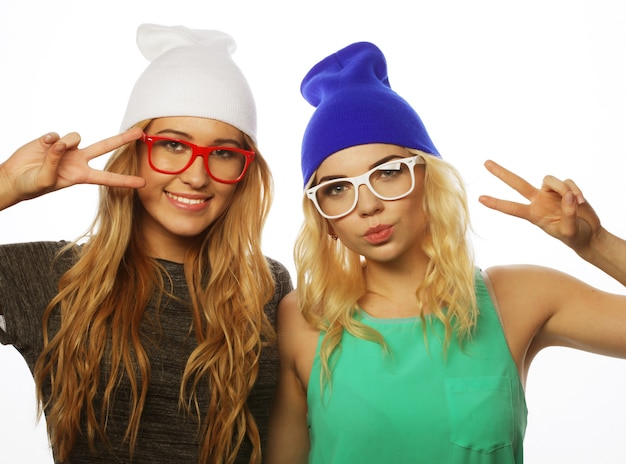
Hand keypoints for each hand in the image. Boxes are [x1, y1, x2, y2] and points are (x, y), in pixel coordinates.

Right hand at [0, 128, 144, 208]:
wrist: (12, 178)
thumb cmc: (30, 186)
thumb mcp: (45, 181)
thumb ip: (55, 163)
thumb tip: (61, 144)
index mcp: (81, 176)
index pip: (107, 178)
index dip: (124, 180)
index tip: (142, 183)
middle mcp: (78, 160)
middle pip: (105, 147)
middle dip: (123, 139)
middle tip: (140, 132)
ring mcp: (66, 149)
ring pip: (75, 136)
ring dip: (64, 143)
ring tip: (51, 152)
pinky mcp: (53, 140)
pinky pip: (56, 135)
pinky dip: (48, 141)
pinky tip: (42, 146)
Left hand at [478, 160, 600, 251]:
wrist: (589, 234)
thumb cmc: (575, 236)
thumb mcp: (569, 231)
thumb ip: (568, 214)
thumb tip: (568, 195)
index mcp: (533, 214)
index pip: (512, 208)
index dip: (497, 203)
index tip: (480, 199)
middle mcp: (538, 201)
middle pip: (517, 183)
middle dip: (502, 173)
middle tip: (485, 163)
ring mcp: (550, 193)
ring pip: (549, 180)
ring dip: (563, 188)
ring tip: (577, 202)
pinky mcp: (565, 188)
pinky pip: (567, 182)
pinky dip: (575, 190)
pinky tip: (581, 201)